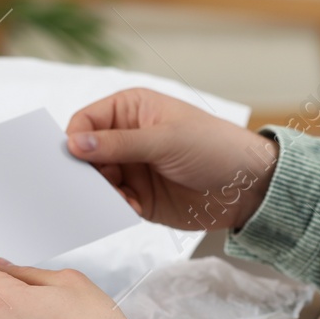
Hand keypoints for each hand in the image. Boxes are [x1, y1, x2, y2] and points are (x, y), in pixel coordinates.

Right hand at [66, 88, 279, 230]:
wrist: (248, 187)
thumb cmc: (214, 147)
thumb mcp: (166, 140)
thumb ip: (119, 144)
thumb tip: (73, 143)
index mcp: (130, 109)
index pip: (85, 121)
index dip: (74, 139)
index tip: (71, 159)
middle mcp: (126, 137)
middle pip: (85, 154)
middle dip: (83, 171)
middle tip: (84, 187)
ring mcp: (132, 168)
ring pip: (96, 182)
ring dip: (100, 193)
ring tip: (118, 199)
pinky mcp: (139, 197)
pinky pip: (113, 203)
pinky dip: (116, 208)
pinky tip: (133, 208)